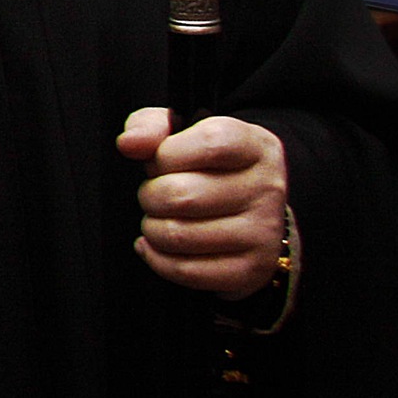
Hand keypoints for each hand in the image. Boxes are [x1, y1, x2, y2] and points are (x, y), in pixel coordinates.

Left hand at [117, 109, 289, 298]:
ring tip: (158, 219)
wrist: (250, 209)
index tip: (161, 161)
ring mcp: (263, 233)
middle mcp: (267, 189)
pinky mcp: (251, 270)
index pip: (209, 144)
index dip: (168, 154)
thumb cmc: (205, 164)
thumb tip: (130, 143)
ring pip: (178, 236)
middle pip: (182, 195)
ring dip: (152, 228)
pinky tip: (155, 246)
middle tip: (154, 195)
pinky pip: (186, 271)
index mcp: (255, 146)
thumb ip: (150, 126)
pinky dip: (157, 259)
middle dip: (150, 195)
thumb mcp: (181, 132)